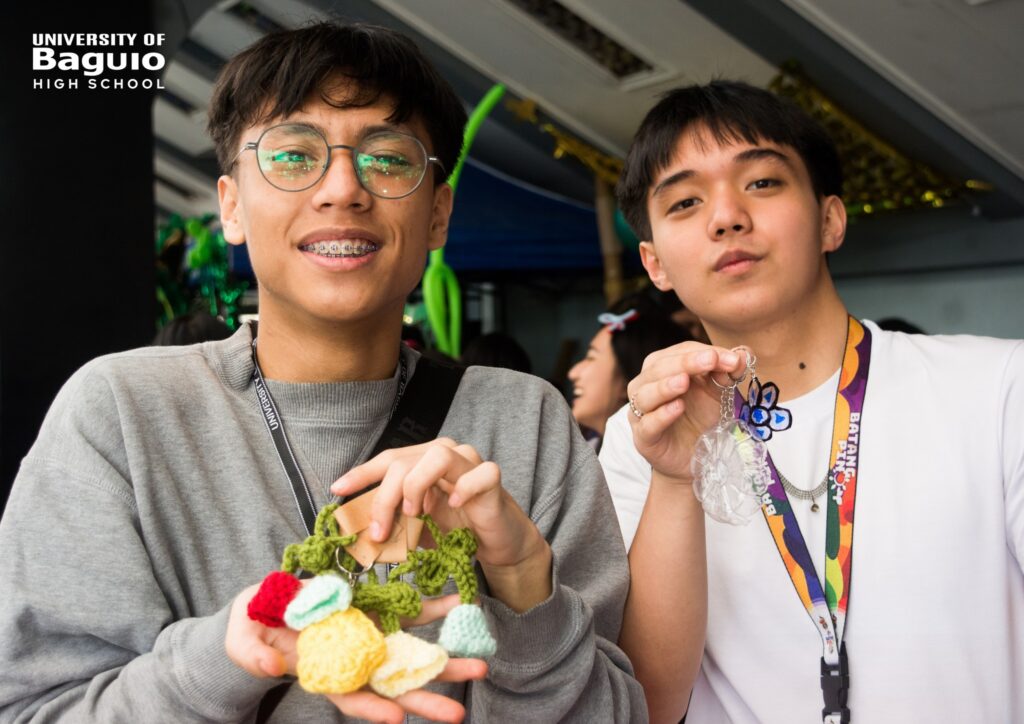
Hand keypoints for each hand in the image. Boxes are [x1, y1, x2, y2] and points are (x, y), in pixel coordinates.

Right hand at [229, 584, 487, 721]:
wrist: (263, 608)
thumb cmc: (249, 632)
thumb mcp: (243, 641)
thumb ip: (253, 654)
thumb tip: (270, 665)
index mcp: (322, 674)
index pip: (350, 698)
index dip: (371, 711)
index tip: (396, 720)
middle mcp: (352, 661)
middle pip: (392, 686)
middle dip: (426, 698)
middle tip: (460, 711)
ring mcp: (367, 637)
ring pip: (410, 653)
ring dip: (444, 659)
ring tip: (480, 664)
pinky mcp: (375, 611)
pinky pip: (409, 612)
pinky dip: (434, 611)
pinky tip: (460, 606)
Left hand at [331, 439, 551, 611]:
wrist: (494, 541)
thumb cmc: (454, 529)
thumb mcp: (415, 526)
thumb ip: (393, 521)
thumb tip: (359, 531)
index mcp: (422, 461)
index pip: (387, 459)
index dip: (362, 473)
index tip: (338, 489)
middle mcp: (445, 454)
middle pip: (405, 461)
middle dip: (385, 497)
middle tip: (380, 530)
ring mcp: (470, 463)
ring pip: (438, 456)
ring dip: (418, 485)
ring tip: (416, 513)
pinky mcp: (492, 479)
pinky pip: (480, 473)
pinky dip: (464, 489)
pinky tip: (454, 505)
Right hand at [626, 343, 744, 483]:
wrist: (695, 458)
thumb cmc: (700, 418)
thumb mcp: (718, 392)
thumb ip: (727, 372)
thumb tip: (743, 353)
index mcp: (662, 367)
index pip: (680, 352)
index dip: (704, 352)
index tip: (733, 358)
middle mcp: (646, 385)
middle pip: (660, 367)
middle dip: (687, 362)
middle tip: (711, 360)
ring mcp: (641, 412)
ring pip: (646, 394)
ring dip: (665, 386)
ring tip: (684, 381)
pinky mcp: (643, 438)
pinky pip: (647, 424)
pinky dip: (661, 415)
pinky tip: (678, 407)